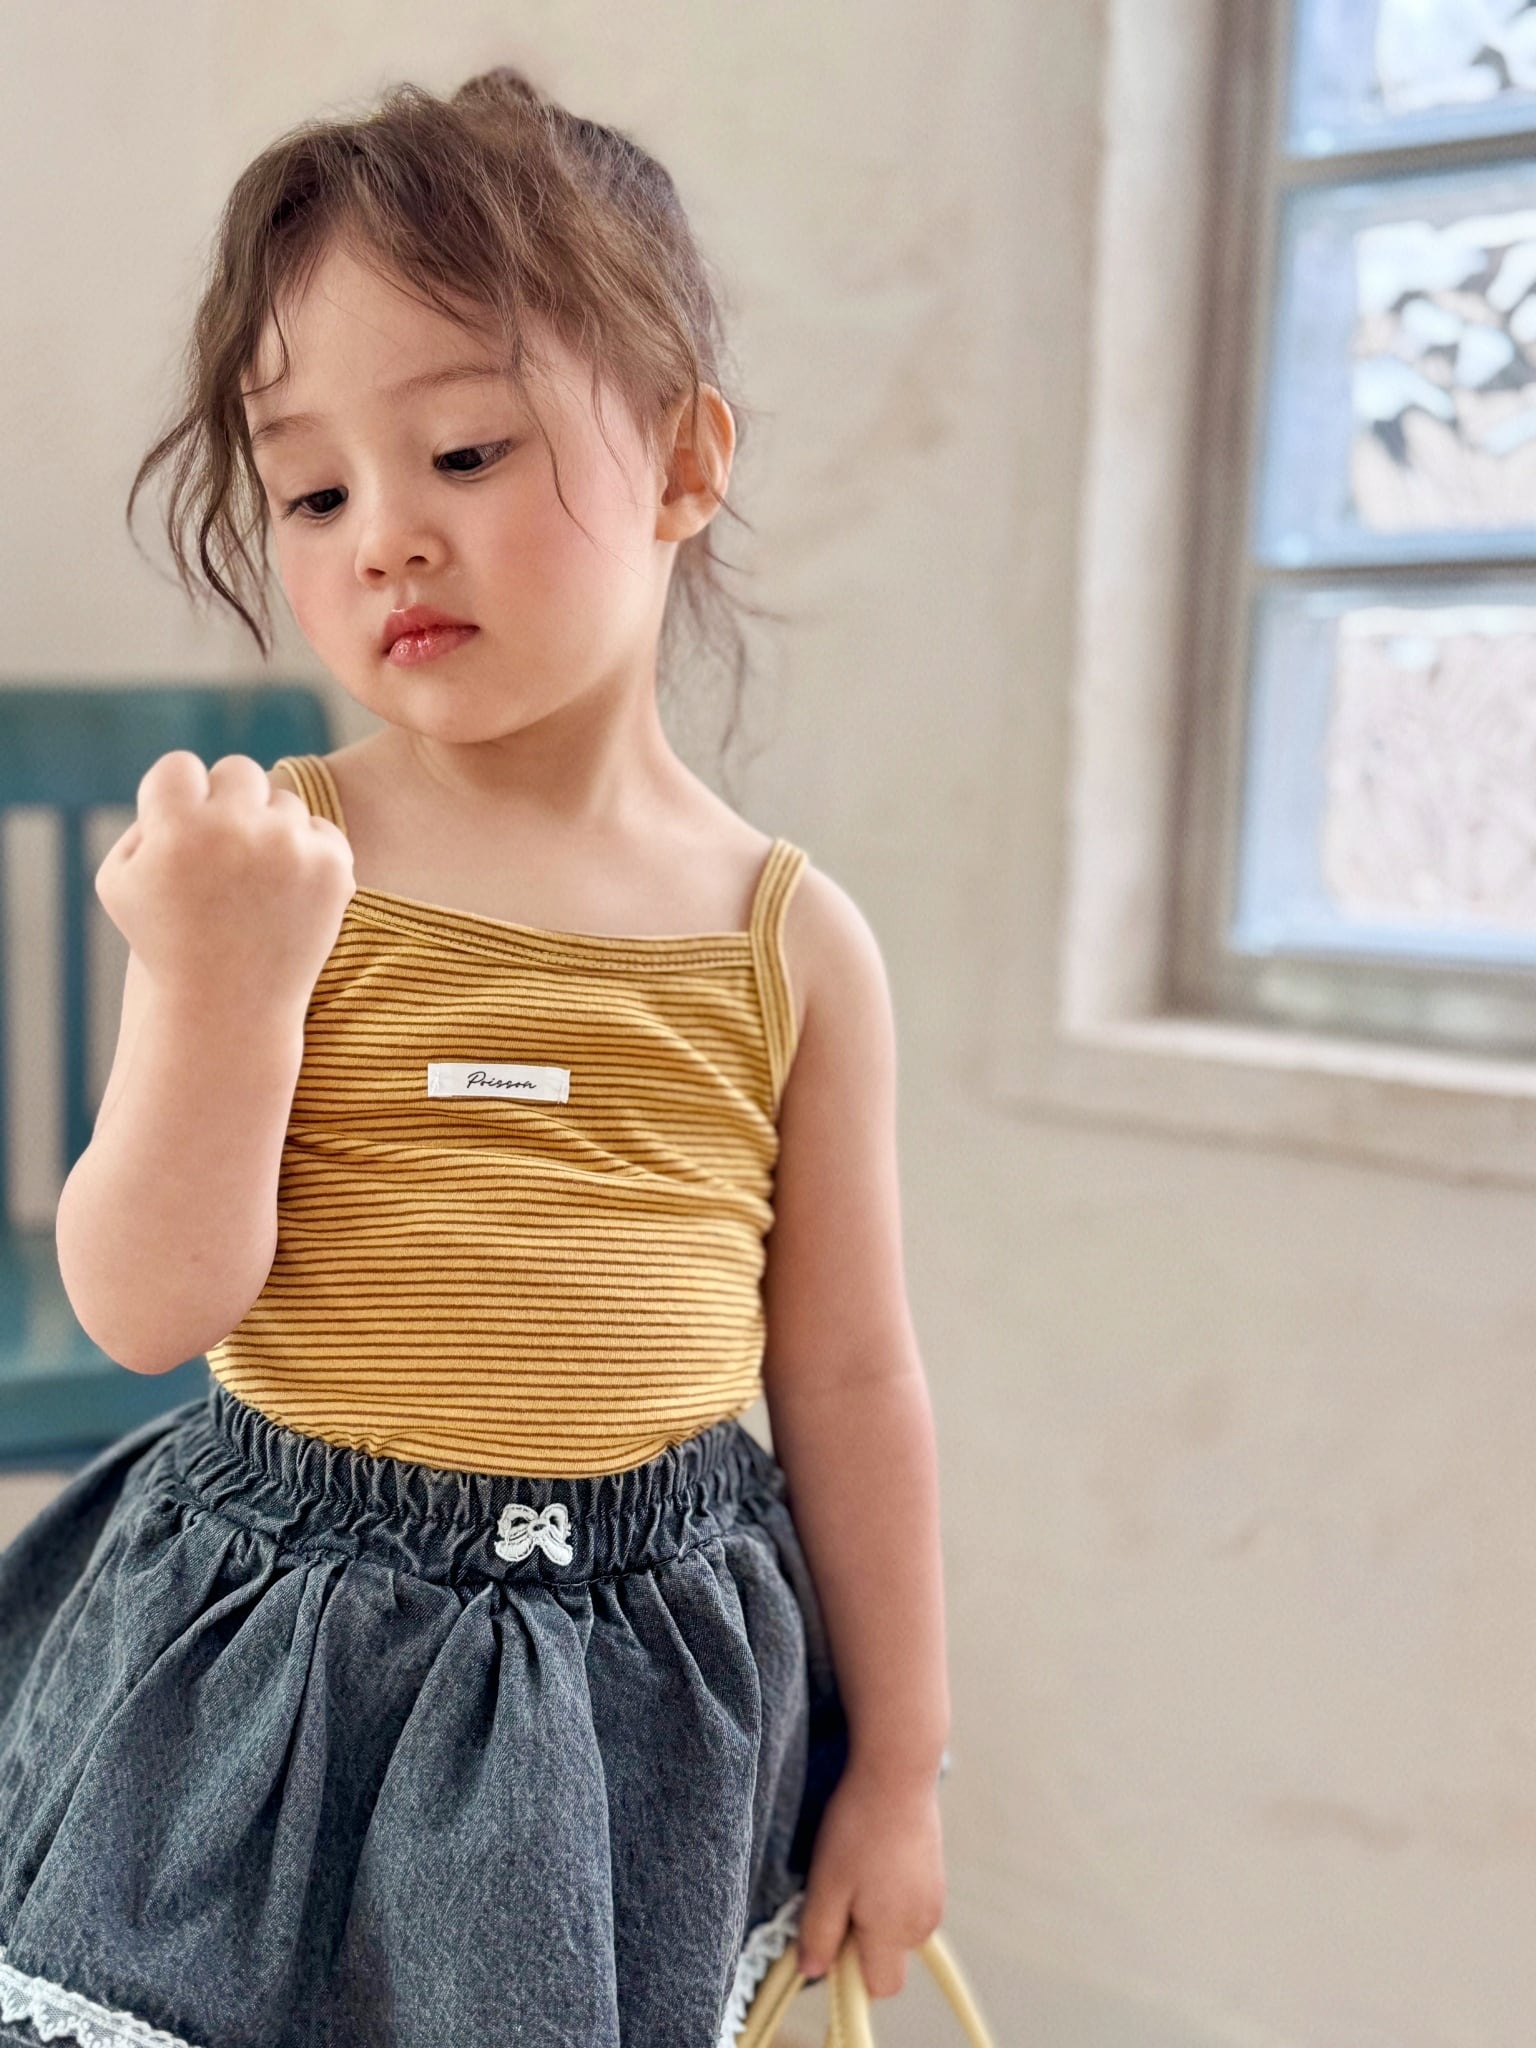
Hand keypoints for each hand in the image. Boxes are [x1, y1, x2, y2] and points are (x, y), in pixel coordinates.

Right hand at [96, 752, 354, 1012]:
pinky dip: (305, 854)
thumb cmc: (166, 943)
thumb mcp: (121, 882)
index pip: (181, 766)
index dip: (176, 799)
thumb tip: (188, 782)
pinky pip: (320, 830)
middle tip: (221, 852)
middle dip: (227, 804)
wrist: (229, 1007)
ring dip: (268, 830)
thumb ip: (144, 819)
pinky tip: (284, 893)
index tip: (180, 836)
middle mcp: (237, 829)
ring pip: (283, 802)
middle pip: (238, 771)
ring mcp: (290, 846)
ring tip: (252, 885)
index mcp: (179, 827)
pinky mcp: (332, 867)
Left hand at [795, 1759, 945, 1999]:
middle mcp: (923, 1924)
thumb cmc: (858, 1828)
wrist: (897, 1772)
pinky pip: (909, 1905)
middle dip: (862, 1941)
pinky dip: (890, 1893)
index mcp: (895, 1933)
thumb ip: (819, 1935)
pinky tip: (876, 1856)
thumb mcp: (826, 1883)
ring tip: (857, 1868)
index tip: (832, 1935)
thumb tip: (811, 1972)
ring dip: (875, 1915)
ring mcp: (935, 1899)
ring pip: (897, 1931)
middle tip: (841, 1893)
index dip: (850, 1972)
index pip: (879, 1987)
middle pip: (888, 1959)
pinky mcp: (936, 1876)